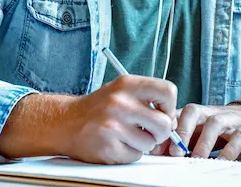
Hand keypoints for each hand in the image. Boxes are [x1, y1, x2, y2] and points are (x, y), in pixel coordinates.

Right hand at [59, 75, 177, 164]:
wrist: (66, 122)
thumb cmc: (99, 107)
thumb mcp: (121, 90)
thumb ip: (147, 98)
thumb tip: (174, 118)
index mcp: (127, 84)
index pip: (168, 91)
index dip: (170, 106)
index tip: (163, 112)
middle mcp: (120, 103)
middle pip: (164, 123)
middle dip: (161, 132)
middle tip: (149, 130)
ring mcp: (113, 126)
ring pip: (150, 143)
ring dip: (143, 143)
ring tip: (127, 136)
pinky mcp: (108, 147)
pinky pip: (135, 156)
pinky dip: (129, 153)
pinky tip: (117, 143)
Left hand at [161, 103, 240, 159]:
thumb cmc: (222, 128)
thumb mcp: (201, 131)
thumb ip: (181, 140)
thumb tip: (157, 151)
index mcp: (197, 112)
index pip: (177, 114)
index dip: (166, 129)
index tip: (156, 147)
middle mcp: (211, 112)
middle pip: (193, 111)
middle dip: (182, 130)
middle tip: (175, 152)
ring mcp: (230, 119)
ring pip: (214, 123)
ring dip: (204, 142)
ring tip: (196, 158)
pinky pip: (236, 140)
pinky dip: (227, 152)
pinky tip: (220, 163)